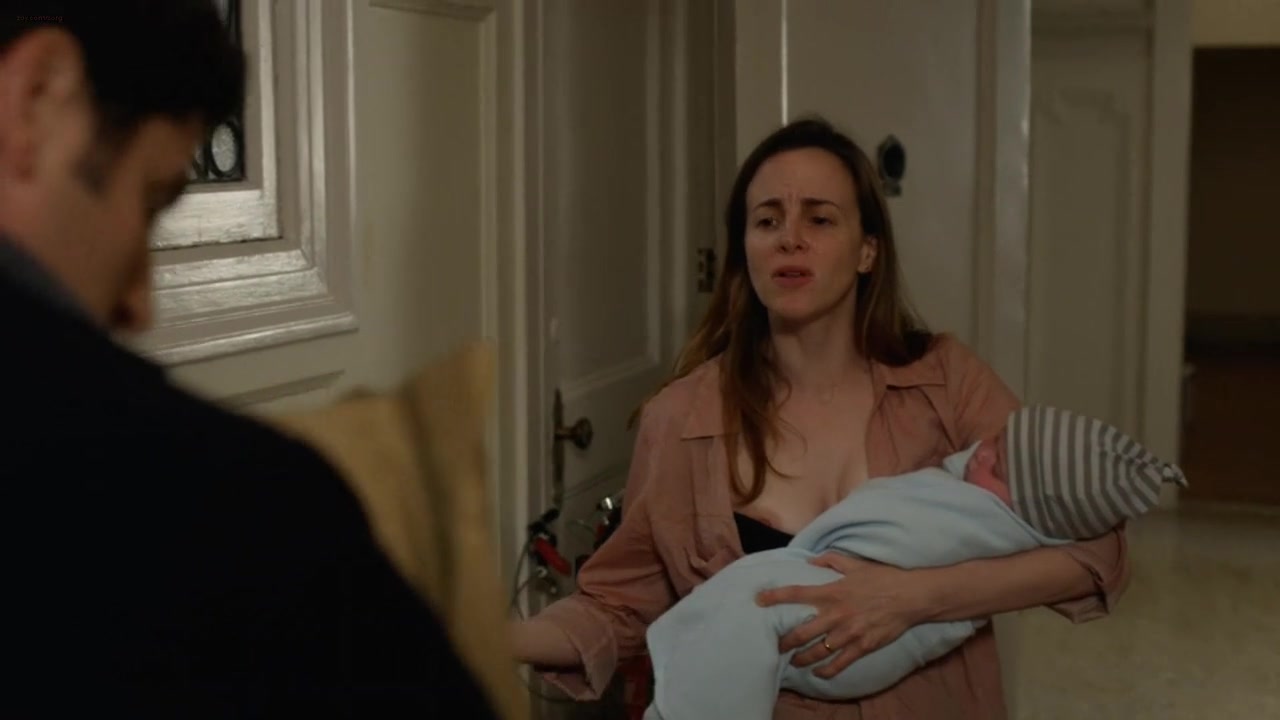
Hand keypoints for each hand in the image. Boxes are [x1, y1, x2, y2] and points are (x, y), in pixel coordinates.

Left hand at [755, 553, 930, 678]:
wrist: (911, 597)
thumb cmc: (883, 578)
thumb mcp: (855, 564)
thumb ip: (831, 561)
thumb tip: (811, 561)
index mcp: (832, 592)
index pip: (796, 593)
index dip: (774, 596)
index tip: (758, 600)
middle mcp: (836, 614)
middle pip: (801, 632)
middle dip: (784, 641)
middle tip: (776, 645)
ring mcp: (849, 633)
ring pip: (816, 652)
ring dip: (801, 658)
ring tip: (794, 661)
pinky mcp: (862, 647)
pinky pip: (839, 663)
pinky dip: (827, 670)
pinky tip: (819, 673)